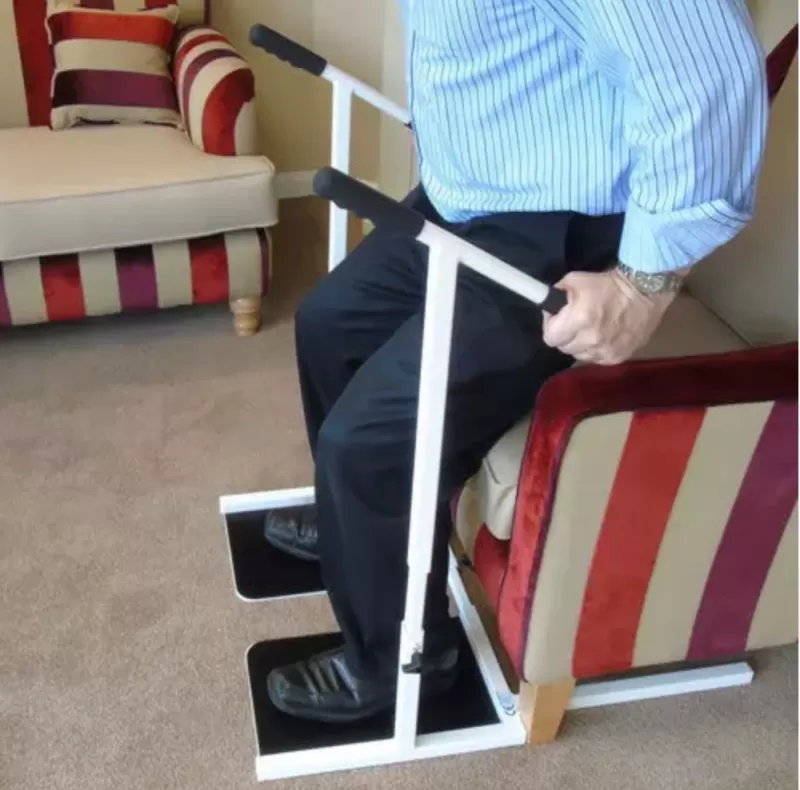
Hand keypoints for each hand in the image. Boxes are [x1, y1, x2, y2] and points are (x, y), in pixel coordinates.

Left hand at [542, 268, 678, 364]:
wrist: (645, 291)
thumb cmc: (608, 284)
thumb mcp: (575, 280)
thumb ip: (555, 294)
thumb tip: (546, 307)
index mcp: (580, 319)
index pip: (549, 338)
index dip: (550, 326)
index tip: (557, 317)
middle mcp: (592, 339)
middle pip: (563, 348)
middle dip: (564, 334)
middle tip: (573, 321)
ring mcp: (605, 351)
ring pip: (578, 355)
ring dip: (579, 344)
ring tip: (590, 327)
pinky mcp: (617, 358)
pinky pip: (595, 359)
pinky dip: (595, 349)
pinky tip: (603, 335)